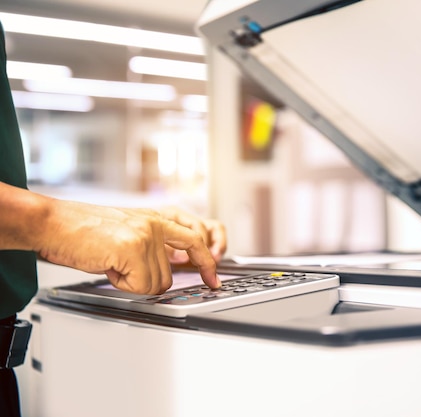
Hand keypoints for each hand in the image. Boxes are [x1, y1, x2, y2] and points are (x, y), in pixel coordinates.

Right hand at [34, 199, 223, 294]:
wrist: (54, 223)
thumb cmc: (82, 230)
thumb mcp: (127, 232)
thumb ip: (153, 245)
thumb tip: (169, 269)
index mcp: (157, 218)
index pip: (195, 239)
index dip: (207, 262)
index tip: (213, 279)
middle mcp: (156, 224)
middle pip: (170, 275)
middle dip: (149, 281)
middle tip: (123, 269)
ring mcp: (147, 235)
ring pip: (155, 284)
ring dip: (131, 281)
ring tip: (111, 261)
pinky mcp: (134, 248)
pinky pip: (140, 286)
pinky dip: (122, 284)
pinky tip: (108, 266)